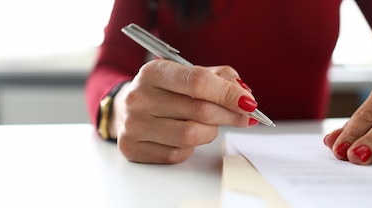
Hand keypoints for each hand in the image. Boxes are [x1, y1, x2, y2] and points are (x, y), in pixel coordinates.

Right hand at [108, 60, 259, 163]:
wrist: (123, 110)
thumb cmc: (163, 91)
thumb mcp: (185, 73)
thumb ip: (217, 77)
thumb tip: (242, 93)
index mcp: (152, 72)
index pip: (198, 81)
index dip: (228, 93)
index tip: (248, 102)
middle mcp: (139, 98)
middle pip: (200, 110)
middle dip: (229, 114)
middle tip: (243, 116)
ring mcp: (133, 125)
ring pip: (191, 135)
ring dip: (210, 132)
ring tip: (209, 125)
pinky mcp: (133, 149)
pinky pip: (177, 153)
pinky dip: (190, 147)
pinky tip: (186, 136)